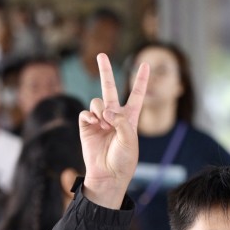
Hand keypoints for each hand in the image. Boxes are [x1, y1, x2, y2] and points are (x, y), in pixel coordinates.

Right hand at [78, 53, 148, 208]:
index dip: (140, 80)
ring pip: (97, 101)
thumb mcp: (129, 139)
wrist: (107, 175)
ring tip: (104, 123)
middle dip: (104, 71)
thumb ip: (121, 120)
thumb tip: (105, 110)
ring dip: (101, 109)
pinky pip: (85, 112)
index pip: (136, 95)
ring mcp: (99, 120)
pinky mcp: (86, 126)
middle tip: (100, 54)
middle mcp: (114, 116)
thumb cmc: (123, 160)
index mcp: (129, 118)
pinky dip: (90, 116)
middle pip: (109, 88)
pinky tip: (95, 124)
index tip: (144, 64)